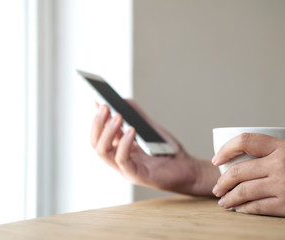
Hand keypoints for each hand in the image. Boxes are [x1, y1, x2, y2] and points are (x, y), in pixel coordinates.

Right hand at [91, 100, 217, 195]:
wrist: (187, 169)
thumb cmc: (168, 151)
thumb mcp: (151, 130)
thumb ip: (138, 117)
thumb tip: (124, 100)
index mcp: (119, 148)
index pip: (100, 134)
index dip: (97, 118)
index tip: (96, 100)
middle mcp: (119, 159)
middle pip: (96, 143)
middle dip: (98, 123)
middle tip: (105, 106)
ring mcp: (126, 169)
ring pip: (104, 152)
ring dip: (108, 132)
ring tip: (117, 116)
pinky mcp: (136, 176)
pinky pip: (122, 160)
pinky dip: (124, 144)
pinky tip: (131, 130)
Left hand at [212, 133, 284, 218]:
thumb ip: (271, 153)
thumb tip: (242, 161)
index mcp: (282, 146)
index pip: (244, 141)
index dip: (225, 150)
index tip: (216, 159)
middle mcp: (280, 164)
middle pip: (238, 171)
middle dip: (222, 181)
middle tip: (216, 188)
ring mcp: (284, 185)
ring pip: (244, 191)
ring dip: (228, 198)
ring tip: (223, 201)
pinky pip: (258, 208)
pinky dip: (243, 209)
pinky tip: (239, 209)